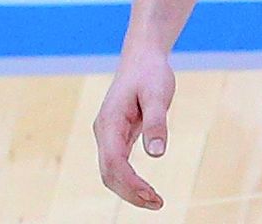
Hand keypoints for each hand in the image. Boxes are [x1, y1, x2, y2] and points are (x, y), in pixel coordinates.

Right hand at [93, 50, 176, 210]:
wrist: (142, 58)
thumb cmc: (150, 73)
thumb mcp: (158, 94)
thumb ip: (156, 122)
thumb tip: (157, 154)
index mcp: (110, 122)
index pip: (114, 162)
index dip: (130, 182)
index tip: (152, 194)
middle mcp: (104, 132)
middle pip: (109, 173)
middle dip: (130, 192)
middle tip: (157, 203)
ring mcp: (108, 135)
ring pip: (111, 171)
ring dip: (129, 189)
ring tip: (155, 201)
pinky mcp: (117, 136)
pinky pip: (118, 164)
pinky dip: (130, 180)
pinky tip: (146, 189)